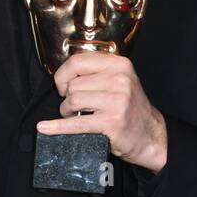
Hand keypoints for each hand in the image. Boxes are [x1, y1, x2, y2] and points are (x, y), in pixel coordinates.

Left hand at [37, 51, 167, 172]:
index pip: (78, 61)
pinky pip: (75, 123)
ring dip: (67, 112)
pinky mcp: (111, 122)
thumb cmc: (130, 108)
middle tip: (75, 107)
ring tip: (76, 116)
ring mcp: (117, 101)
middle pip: (73, 84)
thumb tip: (63, 74)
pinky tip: (45, 128)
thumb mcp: (120, 81)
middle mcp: (120, 79)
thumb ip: (97, 72)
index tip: (62, 85)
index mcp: (119, 64)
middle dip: (67, 98)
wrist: (150, 135)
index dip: (63, 75)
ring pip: (73, 101)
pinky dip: (57, 127)